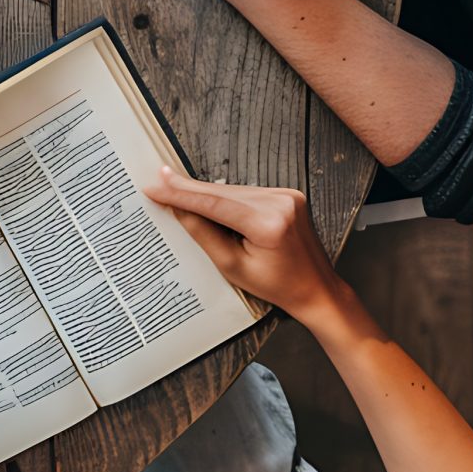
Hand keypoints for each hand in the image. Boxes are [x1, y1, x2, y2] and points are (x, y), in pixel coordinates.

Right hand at [140, 167, 350, 323]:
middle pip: (221, 192)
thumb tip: (178, 207)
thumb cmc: (278, 286)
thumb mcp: (233, 267)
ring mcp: (287, 195)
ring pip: (232, 190)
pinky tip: (208, 201)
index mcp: (268, 223)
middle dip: (188, 189)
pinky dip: (226, 197)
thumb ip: (203, 234)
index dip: (180, 194)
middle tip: (157, 181)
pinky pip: (247, 192)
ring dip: (206, 194)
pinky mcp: (288, 195)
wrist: (317, 290)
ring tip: (175, 193)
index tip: (155, 186)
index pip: (213, 203)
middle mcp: (281, 202)